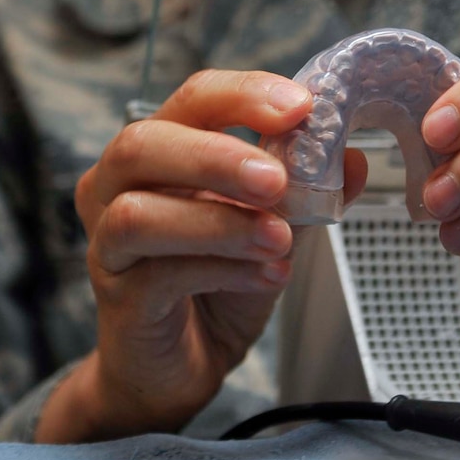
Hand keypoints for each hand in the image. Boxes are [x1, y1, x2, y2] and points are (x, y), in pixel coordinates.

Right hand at [36, 70, 367, 442]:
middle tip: (278, 180)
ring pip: (140, 213)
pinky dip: (221, 270)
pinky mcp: (118, 298)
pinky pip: (158, 274)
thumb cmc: (217, 283)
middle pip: (142, 144)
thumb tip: (351, 156)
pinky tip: (267, 276)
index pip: (192, 99)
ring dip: (219, 222)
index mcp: (159, 151)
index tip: (301, 108)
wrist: (183, 365)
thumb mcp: (273, 226)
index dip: (243, 95)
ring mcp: (107, 242)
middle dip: (215, 156)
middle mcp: (117, 186)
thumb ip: (306, 191)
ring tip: (279, 239)